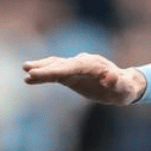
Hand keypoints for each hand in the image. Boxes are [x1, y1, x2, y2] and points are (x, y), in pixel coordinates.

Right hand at [22, 53, 146, 105]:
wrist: (125, 85)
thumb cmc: (125, 88)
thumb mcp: (125, 89)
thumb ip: (117, 83)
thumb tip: (109, 78)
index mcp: (94, 65)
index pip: (72, 67)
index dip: (56, 70)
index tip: (42, 74)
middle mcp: (83, 62)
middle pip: (61, 64)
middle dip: (45, 68)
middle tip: (27, 70)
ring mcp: (76, 66)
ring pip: (56, 64)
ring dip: (42, 66)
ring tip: (25, 68)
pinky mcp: (72, 73)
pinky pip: (56, 71)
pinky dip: (44, 72)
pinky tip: (29, 77)